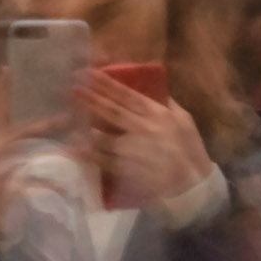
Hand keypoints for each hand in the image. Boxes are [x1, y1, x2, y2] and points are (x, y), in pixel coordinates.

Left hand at [84, 85, 216, 214]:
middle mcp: (141, 129)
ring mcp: (131, 150)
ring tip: (69, 119)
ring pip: (102, 136)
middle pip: (110, 111)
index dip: (106, 84)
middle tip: (73, 90)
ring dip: (85, 126)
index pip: (126, 95)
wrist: (191, 186)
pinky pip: (101, 160)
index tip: (90, 74)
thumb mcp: (185, 120)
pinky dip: (88, 154)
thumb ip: (168, 104)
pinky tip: (75, 148)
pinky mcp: (125, 170)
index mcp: (156, 114)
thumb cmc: (190, 150)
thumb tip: (155, 89)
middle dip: (91, 99)